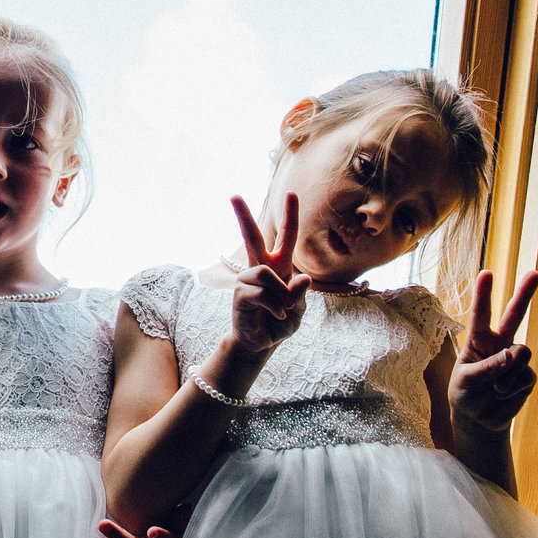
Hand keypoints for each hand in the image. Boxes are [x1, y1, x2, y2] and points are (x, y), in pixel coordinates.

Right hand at [228, 194, 310, 351]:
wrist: (261, 344)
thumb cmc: (280, 323)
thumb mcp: (299, 310)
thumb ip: (301, 295)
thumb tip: (303, 277)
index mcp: (280, 267)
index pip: (286, 238)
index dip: (290, 216)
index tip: (291, 194)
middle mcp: (261, 269)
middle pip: (252, 238)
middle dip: (243, 216)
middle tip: (234, 195)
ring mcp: (248, 280)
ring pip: (266, 273)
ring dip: (282, 295)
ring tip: (283, 310)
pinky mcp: (240, 294)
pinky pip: (262, 293)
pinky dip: (276, 307)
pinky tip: (276, 315)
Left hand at [449, 269, 537, 435]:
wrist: (478, 420)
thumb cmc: (465, 395)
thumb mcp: (466, 381)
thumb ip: (487, 367)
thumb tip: (512, 355)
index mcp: (478, 340)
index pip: (481, 313)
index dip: (484, 293)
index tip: (487, 273)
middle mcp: (498, 344)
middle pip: (514, 315)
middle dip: (525, 294)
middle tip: (535, 273)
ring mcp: (514, 359)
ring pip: (522, 352)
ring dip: (509, 372)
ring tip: (496, 389)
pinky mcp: (526, 375)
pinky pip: (526, 375)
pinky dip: (514, 387)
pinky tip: (503, 395)